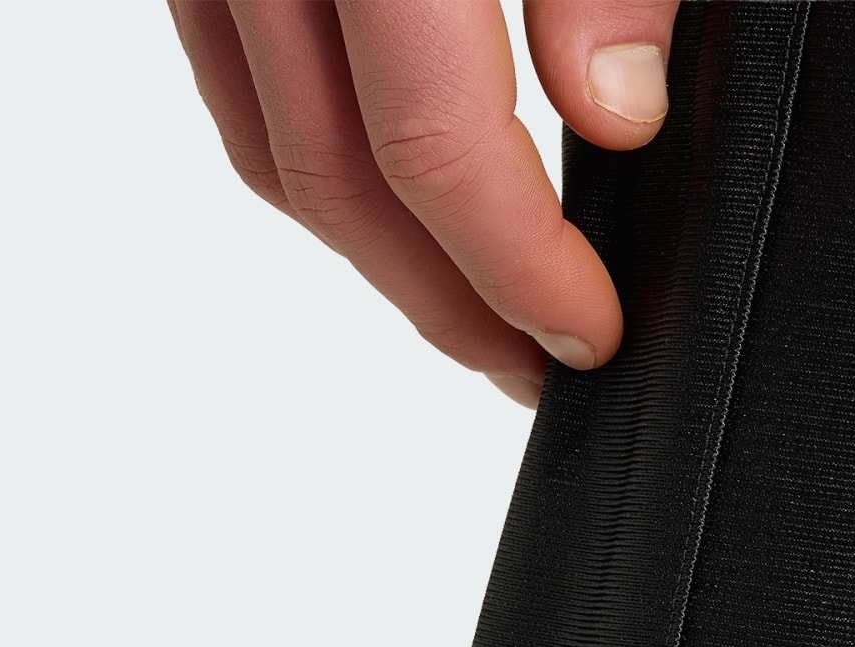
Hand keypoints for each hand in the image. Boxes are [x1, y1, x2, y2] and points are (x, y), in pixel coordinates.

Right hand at [169, 2, 680, 406]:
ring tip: (472, 305)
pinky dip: (314, 154)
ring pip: (268, 145)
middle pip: (332, 177)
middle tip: (532, 366)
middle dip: (443, 305)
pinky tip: (394, 193)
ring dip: (372, 251)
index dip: (519, 266)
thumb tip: (619, 112)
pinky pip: (234, 73)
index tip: (588, 334)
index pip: (431, 143)